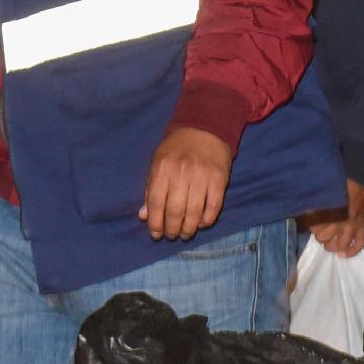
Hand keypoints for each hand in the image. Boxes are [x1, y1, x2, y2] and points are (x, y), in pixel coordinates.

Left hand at [141, 125, 233, 242]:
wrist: (205, 128)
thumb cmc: (176, 148)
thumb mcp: (157, 163)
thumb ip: (150, 189)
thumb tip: (144, 216)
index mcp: (162, 168)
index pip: (156, 202)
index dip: (155, 222)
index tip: (156, 234)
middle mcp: (182, 173)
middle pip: (175, 210)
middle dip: (172, 229)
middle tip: (172, 235)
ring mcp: (203, 176)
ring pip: (195, 212)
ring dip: (189, 228)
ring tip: (185, 233)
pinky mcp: (220, 179)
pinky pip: (214, 206)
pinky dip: (207, 219)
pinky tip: (202, 224)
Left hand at [305, 181, 363, 258]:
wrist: (359, 176)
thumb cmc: (338, 182)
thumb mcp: (322, 190)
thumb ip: (313, 202)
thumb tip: (303, 212)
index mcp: (329, 210)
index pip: (313, 226)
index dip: (309, 225)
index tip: (308, 221)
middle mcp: (340, 220)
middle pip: (323, 238)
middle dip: (319, 234)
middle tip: (320, 229)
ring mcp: (353, 225)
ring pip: (340, 245)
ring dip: (332, 245)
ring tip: (330, 241)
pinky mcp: (362, 226)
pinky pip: (359, 243)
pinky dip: (352, 251)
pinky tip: (344, 254)